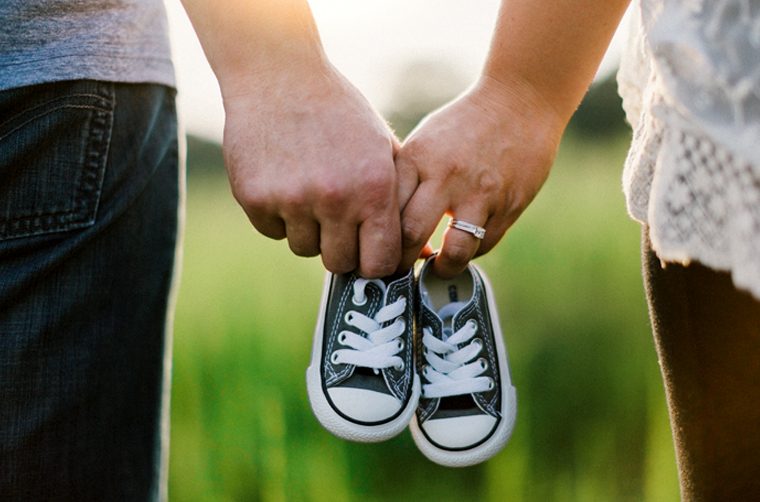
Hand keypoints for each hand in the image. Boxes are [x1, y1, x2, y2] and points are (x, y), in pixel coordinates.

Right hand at [222, 65, 400, 277]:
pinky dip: (278, 216)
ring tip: (309, 190)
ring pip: (303, 248)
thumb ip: (400, 200)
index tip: (367, 253)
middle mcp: (334, 199)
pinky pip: (272, 231)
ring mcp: (291, 200)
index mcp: (374, 189)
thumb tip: (419, 253)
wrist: (280, 76)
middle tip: (336, 220)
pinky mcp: (255, 198)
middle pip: (338, 263)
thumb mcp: (382, 148)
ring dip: (308, 229)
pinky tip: (284, 181)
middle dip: (340, 248)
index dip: (373, 263)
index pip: (379, 263)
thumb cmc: (340, 113)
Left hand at [395, 75, 563, 276]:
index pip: (386, 211)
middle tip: (400, 271)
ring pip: (454, 251)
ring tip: (436, 268)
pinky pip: (484, 244)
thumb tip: (381, 223)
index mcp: (418, 158)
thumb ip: (406, 178)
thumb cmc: (464, 124)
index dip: (377, 240)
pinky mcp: (509, 205)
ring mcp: (480, 193)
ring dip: (442, 268)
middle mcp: (446, 176)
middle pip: (411, 236)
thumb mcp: (425, 141)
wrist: (521, 101)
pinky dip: (470, 252)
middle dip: (401, 263)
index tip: (376, 252)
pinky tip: (462, 247)